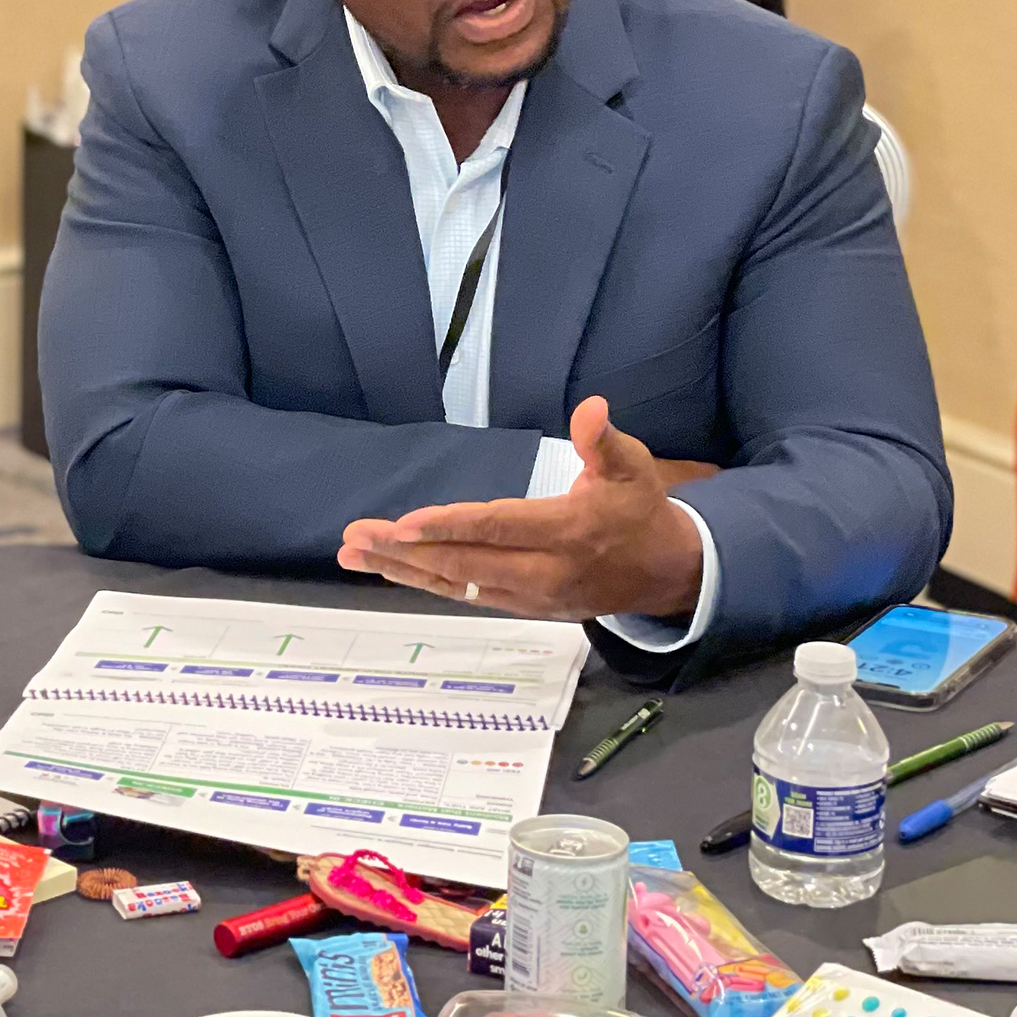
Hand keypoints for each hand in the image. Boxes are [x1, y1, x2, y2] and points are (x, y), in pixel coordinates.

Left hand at [337, 396, 706, 619]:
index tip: (400, 525)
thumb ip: (605, 441)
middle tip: (353, 538)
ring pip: (456, 586)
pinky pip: (464, 596)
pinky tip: (388, 569)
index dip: (447, 527)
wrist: (665, 575)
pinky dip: (424, 582)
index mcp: (568, 532)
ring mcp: (529, 597)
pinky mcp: (521, 608)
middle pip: (463, 563)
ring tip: (351, 556)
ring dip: (401, 570)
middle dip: (403, 551)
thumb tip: (591, 408)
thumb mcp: (635, 468)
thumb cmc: (640, 511)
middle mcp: (543, 572)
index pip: (497, 529)